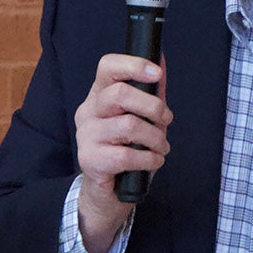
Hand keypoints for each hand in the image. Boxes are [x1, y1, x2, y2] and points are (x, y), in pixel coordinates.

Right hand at [73, 54, 170, 252]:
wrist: (108, 193)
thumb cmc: (126, 151)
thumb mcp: (142, 118)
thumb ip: (151, 91)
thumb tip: (161, 58)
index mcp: (99, 96)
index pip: (107, 67)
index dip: (133, 65)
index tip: (157, 73)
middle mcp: (88, 112)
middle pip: (120, 93)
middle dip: (154, 107)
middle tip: (165, 121)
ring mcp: (86, 136)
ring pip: (128, 125)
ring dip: (155, 138)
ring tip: (161, 147)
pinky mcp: (90, 160)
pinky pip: (127, 154)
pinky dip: (149, 158)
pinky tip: (152, 162)